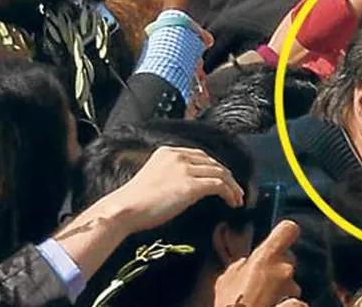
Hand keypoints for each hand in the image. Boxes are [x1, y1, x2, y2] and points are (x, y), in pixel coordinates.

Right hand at [103, 146, 244, 235]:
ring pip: (220, 173)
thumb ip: (171, 175)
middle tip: (236, 191)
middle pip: (213, 163)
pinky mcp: (190, 185)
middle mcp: (179, 156)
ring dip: (232, 187)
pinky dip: (229, 193)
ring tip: (237, 199)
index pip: (201, 156)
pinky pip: (219, 185)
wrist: (124, 210)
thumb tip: (188, 187)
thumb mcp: (153, 178)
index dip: (215, 168)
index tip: (223, 180)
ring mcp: (185, 169)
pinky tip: (232, 202)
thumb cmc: (134, 202)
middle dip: (227, 177)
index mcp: (168, 152)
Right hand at [213, 221, 301, 306]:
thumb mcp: (226, 281)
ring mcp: (293, 290)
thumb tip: (247, 262)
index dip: (285, 235)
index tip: (279, 243)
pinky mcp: (297, 305)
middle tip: (262, 289)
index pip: (288, 229)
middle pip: (289, 263)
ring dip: (282, 294)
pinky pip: (298, 304)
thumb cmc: (229, 305)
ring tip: (264, 304)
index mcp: (265, 257)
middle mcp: (284, 270)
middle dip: (278, 275)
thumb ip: (241, 266)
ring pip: (293, 287)